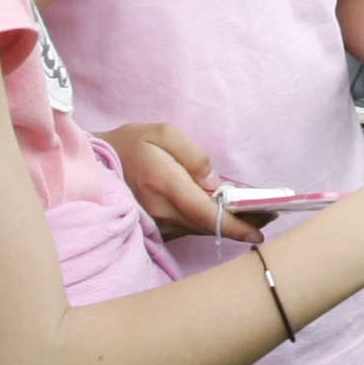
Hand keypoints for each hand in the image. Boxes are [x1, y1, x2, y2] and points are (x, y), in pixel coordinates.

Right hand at [96, 121, 264, 242]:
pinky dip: (210, 224)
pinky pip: (189, 228)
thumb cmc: (130, 144)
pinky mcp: (156, 227)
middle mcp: (161, 211)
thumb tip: (215, 183)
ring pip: (200, 229)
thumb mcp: (162, 133)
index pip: (206, 213)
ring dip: (228, 225)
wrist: (93, 165)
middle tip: (270, 216)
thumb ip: (193, 155)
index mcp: (165, 185)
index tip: (259, 231)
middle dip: (241, 223)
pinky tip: (227, 215)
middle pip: (209, 225)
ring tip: (257, 215)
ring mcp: (157, 223)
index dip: (235, 224)